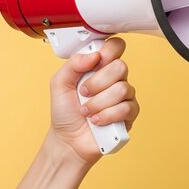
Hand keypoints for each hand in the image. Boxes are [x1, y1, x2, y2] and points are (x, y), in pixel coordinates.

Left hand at [47, 37, 139, 164]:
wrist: (68, 141)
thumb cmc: (65, 112)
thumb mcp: (59, 83)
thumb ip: (73, 64)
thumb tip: (93, 55)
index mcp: (99, 67)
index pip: (115, 47)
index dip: (108, 51)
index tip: (95, 62)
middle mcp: (114, 79)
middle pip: (120, 66)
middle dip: (97, 82)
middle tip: (84, 92)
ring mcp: (124, 97)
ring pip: (122, 89)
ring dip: (98, 102)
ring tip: (86, 111)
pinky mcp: (129, 115)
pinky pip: (126, 108)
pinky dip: (107, 115)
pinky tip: (97, 120)